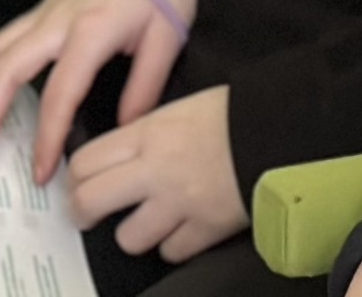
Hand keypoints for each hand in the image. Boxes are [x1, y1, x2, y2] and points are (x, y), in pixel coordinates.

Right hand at [0, 0, 214, 179]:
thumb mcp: (168, 39)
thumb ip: (145, 88)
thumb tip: (122, 130)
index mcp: (91, 29)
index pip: (58, 94)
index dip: (46, 137)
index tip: (42, 172)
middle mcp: (57, 19)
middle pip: (3, 69)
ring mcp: (45, 10)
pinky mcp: (43, 7)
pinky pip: (2, 40)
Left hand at [69, 86, 246, 263]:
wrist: (286, 128)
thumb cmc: (241, 112)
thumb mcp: (183, 109)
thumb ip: (149, 132)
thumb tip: (120, 154)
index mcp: (150, 133)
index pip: (85, 162)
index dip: (76, 177)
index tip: (79, 182)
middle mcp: (156, 169)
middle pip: (90, 201)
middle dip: (84, 212)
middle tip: (90, 212)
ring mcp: (179, 202)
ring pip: (128, 237)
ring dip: (136, 231)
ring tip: (149, 219)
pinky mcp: (205, 228)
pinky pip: (171, 251)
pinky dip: (174, 243)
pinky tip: (184, 226)